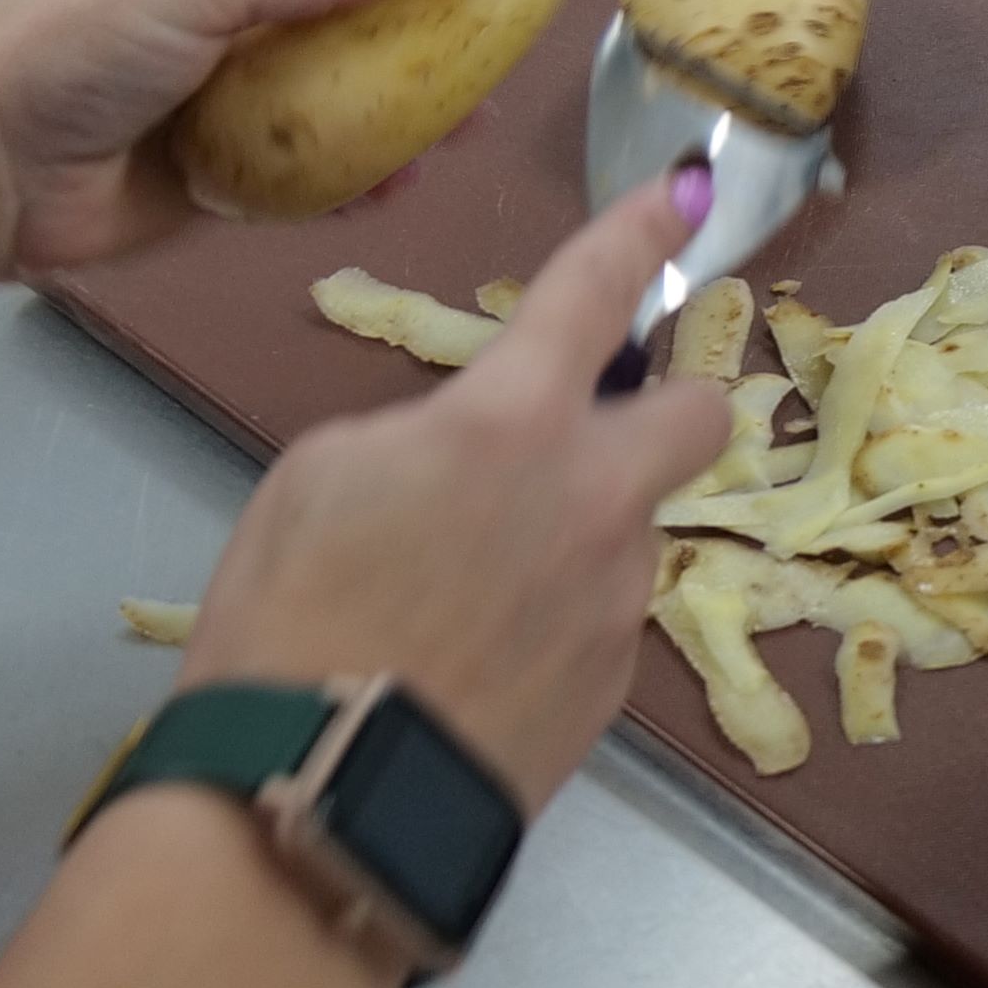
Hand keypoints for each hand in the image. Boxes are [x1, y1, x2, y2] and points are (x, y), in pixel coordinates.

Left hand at [0, 0, 448, 280]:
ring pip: (350, 86)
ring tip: (471, 113)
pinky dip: (363, 176)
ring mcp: (239, 94)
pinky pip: (317, 171)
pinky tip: (403, 181)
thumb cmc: (79, 48)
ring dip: (411, 97)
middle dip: (433, 1)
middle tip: (506, 19)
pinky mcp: (231, 176)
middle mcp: (242, 9)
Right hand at [175, 176, 725, 814]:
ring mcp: (618, 601)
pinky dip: (555, 627)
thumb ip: (424, 433)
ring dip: (579, 541)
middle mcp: (596, 498)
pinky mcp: (615, 689)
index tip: (686, 189)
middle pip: (699, 415)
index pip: (596, 291)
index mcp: (513, 423)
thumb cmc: (287, 618)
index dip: (641, 230)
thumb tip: (472, 455)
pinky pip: (600, 624)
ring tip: (467, 605)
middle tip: (593, 440)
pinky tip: (476, 670)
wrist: (314, 798)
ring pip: (631, 534)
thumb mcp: (322, 475)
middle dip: (667, 407)